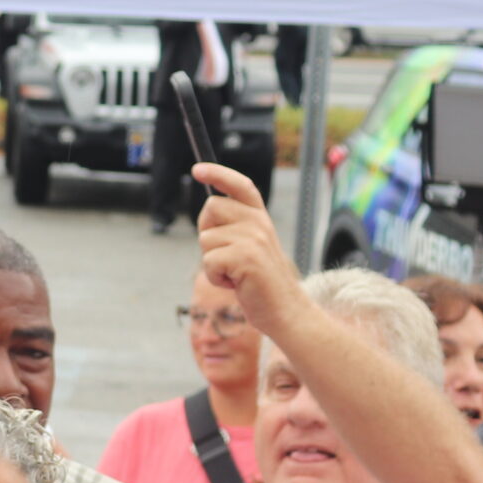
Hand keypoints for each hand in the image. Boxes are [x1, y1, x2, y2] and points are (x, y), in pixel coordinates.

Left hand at [193, 162, 307, 337]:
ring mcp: (254, 238)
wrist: (286, 312)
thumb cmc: (260, 282)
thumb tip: (209, 210)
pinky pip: (208, 261)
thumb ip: (235, 227)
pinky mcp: (247, 257)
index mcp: (260, 218)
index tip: (197, 170)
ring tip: (235, 273)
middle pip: (211, 207)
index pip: (240, 185)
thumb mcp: (250, 247)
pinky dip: (215, 277)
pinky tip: (236, 284)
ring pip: (205, 238)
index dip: (218, 173)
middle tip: (226, 256)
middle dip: (207, 231)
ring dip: (212, 261)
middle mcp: (259, 223)